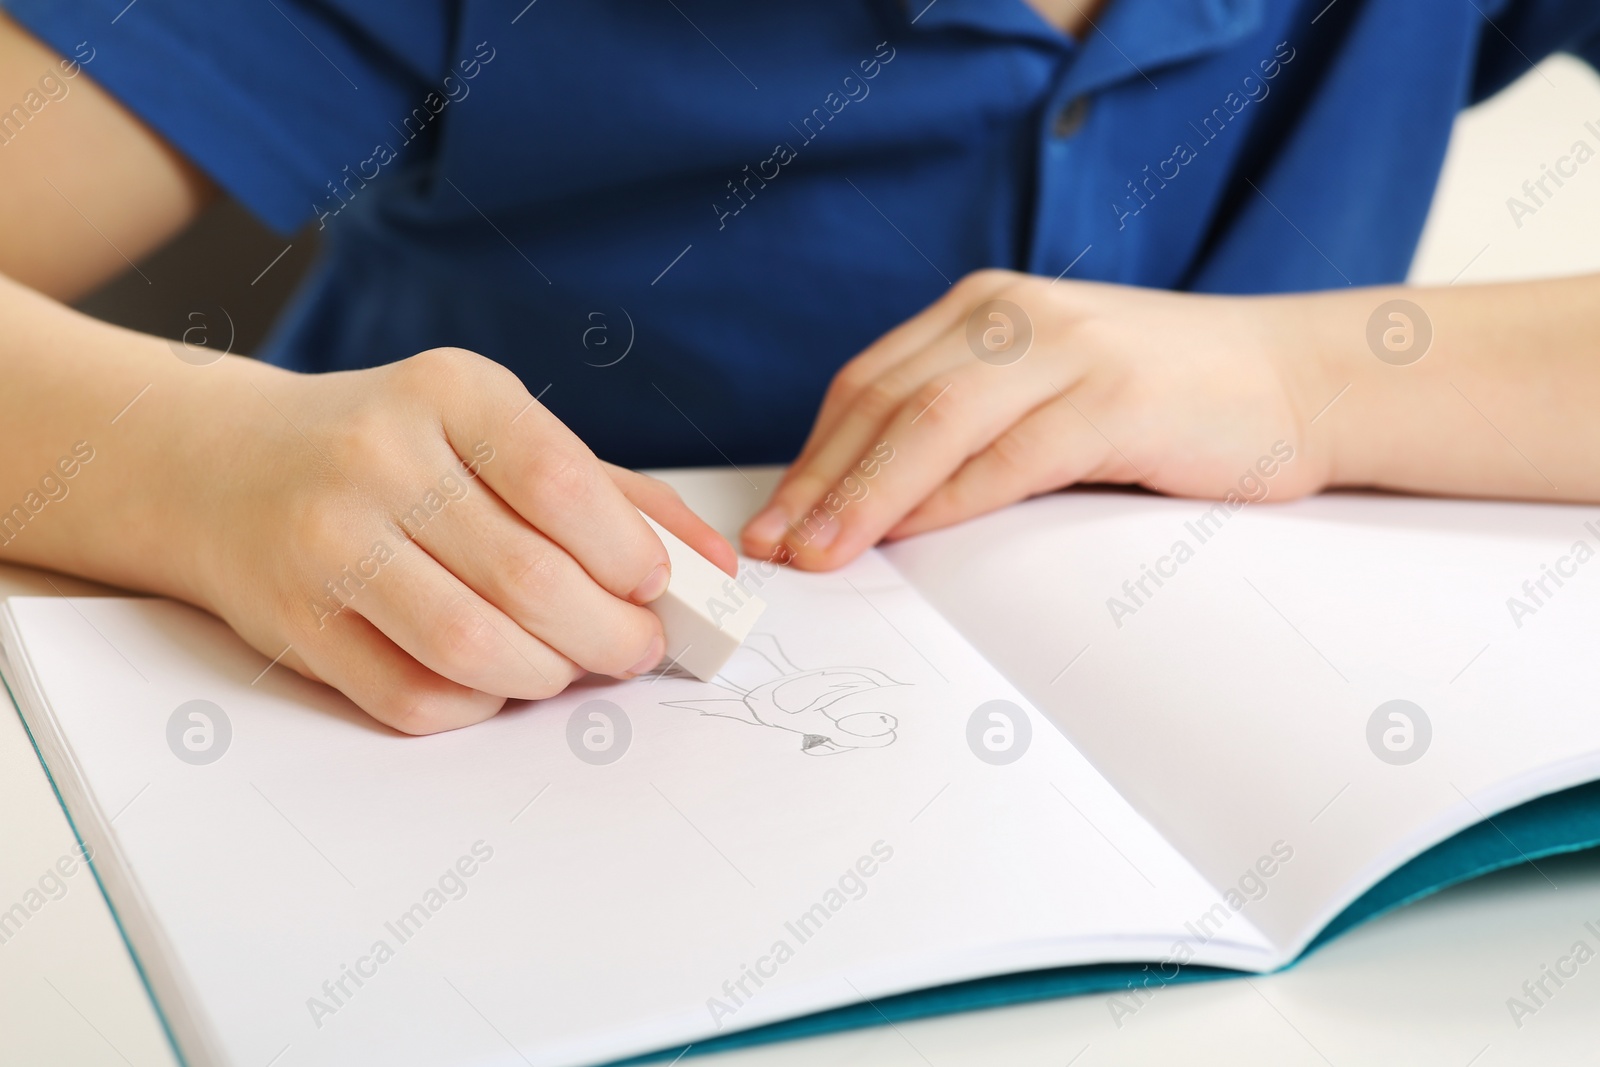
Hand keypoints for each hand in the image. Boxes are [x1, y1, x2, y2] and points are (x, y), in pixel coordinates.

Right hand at [176, 348, 735, 733]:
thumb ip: (611, 495)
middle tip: (638, 648)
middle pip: (530, 578)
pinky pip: (415, 697)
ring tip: (570, 663)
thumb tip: (718, 568)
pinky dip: (479, 705)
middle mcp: (380, 458)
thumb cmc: (395, 451)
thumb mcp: (495, 435)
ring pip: (475, 647)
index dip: (627, 550)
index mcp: (449, 393)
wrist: (226, 467)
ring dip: (550, 674)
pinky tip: (495, 680)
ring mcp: (329, 543)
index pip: (560, 480)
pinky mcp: (297, 622)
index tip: (658, 588)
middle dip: (612, 633)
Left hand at [741, 270, 1334, 567]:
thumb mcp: (1047, 388)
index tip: (774, 520)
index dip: (811, 456)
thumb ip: (970, 422)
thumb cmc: (1165, 401)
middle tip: (774, 548)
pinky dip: (947, 500)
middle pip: (882, 400)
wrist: (1300, 381)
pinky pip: (1008, 456)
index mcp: (985, 308)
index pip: (868, 383)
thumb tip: (873, 503)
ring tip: (819, 553)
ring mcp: (1065, 348)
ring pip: (931, 423)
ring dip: (864, 496)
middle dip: (818, 481)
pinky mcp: (1115, 396)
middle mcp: (1013, 314)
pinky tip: (907, 538)